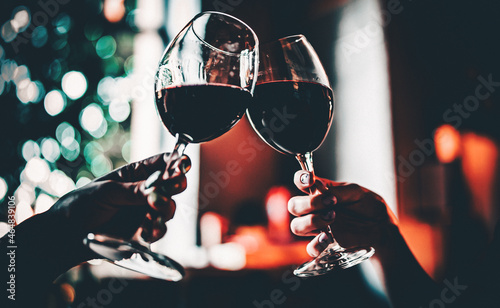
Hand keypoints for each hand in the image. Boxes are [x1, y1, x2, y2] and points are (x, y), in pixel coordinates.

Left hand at [50, 153, 190, 241]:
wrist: (67, 235)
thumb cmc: (82, 205)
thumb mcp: (107, 192)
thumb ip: (134, 191)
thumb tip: (156, 189)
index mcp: (137, 173)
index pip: (164, 163)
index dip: (176, 162)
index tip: (182, 164)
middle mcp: (146, 191)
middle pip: (174, 185)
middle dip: (176, 184)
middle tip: (172, 185)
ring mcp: (147, 212)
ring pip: (170, 208)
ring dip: (166, 208)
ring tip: (153, 211)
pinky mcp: (144, 232)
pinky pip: (160, 230)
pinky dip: (157, 229)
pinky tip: (147, 229)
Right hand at [288, 170, 397, 256]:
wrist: (383, 227)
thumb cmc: (369, 206)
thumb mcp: (357, 192)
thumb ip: (337, 191)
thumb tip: (319, 189)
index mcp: (321, 191)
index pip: (300, 181)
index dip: (300, 179)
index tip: (309, 179)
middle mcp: (316, 208)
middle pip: (294, 205)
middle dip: (308, 204)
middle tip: (331, 204)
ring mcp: (319, 226)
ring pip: (297, 226)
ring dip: (311, 221)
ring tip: (332, 218)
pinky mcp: (326, 243)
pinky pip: (310, 248)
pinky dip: (316, 244)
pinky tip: (328, 238)